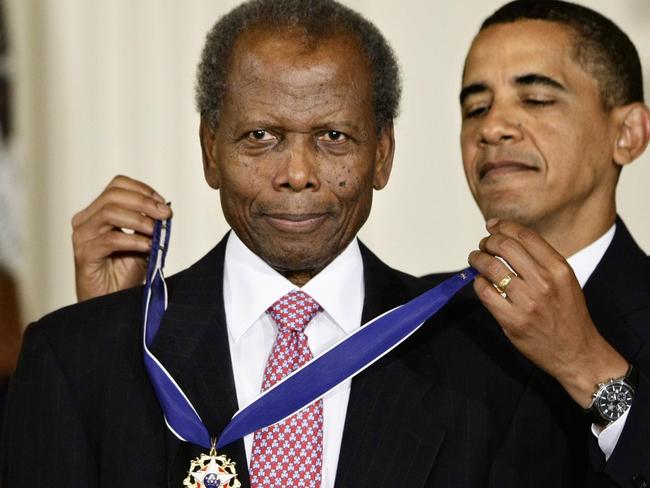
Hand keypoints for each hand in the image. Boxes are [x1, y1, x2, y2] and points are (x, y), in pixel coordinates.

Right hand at [72, 175, 171, 301]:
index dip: (143, 190)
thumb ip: (149, 224)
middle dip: (145, 202)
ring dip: (140, 220)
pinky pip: (111, 239)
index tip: (163, 203)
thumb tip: (164, 209)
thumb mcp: (142, 241)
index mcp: (97, 212)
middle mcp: (85, 220)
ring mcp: (82, 236)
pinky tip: (148, 247)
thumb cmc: (124, 272)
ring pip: (110, 212)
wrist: (112, 301)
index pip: (117, 185)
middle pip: (113, 195)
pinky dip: (134, 240)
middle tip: (165, 215)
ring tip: (156, 232)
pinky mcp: (84, 254)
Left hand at [467, 219, 627, 407]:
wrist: (577, 352)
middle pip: (504, 246)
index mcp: (558, 268)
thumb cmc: (568, 314)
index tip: (492, 225)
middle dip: (488, 241)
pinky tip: (480, 283)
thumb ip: (541, 260)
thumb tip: (509, 239)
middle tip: (483, 245)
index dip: (503, 226)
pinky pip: (484, 292)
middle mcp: (543, 281)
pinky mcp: (512, 320)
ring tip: (475, 259)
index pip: (524, 235)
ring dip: (477, 259)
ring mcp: (527, 301)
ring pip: (490, 267)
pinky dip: (478, 283)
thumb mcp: (565, 280)